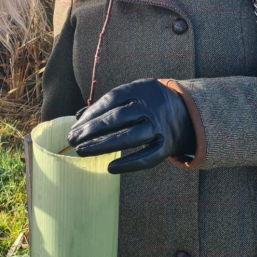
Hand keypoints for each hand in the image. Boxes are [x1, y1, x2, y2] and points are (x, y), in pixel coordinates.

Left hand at [67, 79, 194, 173]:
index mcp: (140, 89)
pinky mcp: (166, 145)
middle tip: (72, 140)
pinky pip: (148, 156)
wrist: (184, 111)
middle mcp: (150, 107)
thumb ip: (106, 105)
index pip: (112, 99)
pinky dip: (129, 163)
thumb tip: (79, 117)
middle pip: (118, 118)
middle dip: (92, 130)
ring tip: (82, 151)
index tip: (75, 126)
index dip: (92, 113)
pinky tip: (110, 167)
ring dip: (103, 145)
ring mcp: (159, 126)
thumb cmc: (146, 103)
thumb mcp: (130, 94)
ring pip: (131, 137)